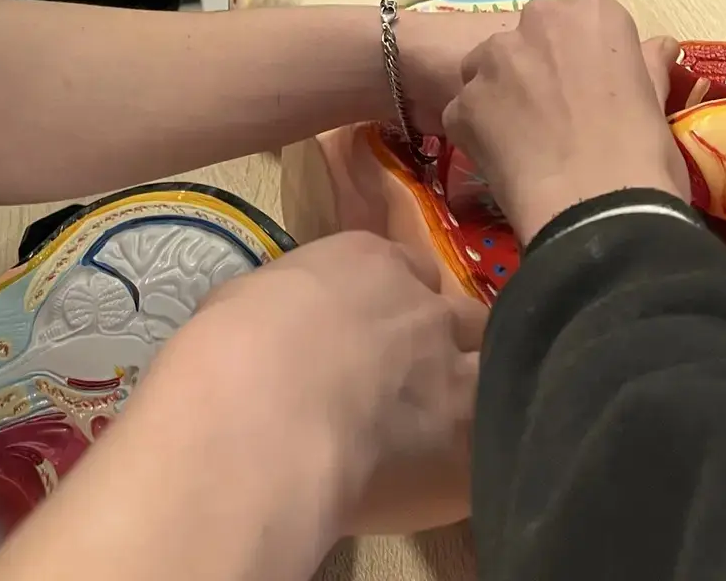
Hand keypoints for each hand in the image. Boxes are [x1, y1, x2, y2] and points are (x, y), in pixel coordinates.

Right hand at [158, 231, 480, 532]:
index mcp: (369, 260)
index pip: (407, 269)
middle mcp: (423, 304)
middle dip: (443, 339)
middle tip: (416, 374)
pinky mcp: (466, 435)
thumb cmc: (233, 346)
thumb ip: (289, 305)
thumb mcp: (252, 298)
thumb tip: (284, 327)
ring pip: (491, 364)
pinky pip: (492, 436)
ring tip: (447, 419)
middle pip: (457, 313)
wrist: (262, 414)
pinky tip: (454, 465)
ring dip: (475, 386)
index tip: (377, 328)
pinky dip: (478, 447)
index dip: (397, 300)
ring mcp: (452, 366)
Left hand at [440, 0, 688, 244]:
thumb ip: (649, 64)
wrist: (600, 213)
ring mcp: (493, 61)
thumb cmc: (643, 156)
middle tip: (556, 116)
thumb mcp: (656, 104)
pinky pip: (467, 113)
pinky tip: (507, 164)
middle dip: (536, 70)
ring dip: (502, 98)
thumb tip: (661, 44)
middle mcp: (536, 22)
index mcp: (591, 14)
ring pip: (489, 72)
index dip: (581, 60)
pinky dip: (480, 135)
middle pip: (528, 40)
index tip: (589, 91)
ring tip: (527, 143)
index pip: (578, 22)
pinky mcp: (463, 103)